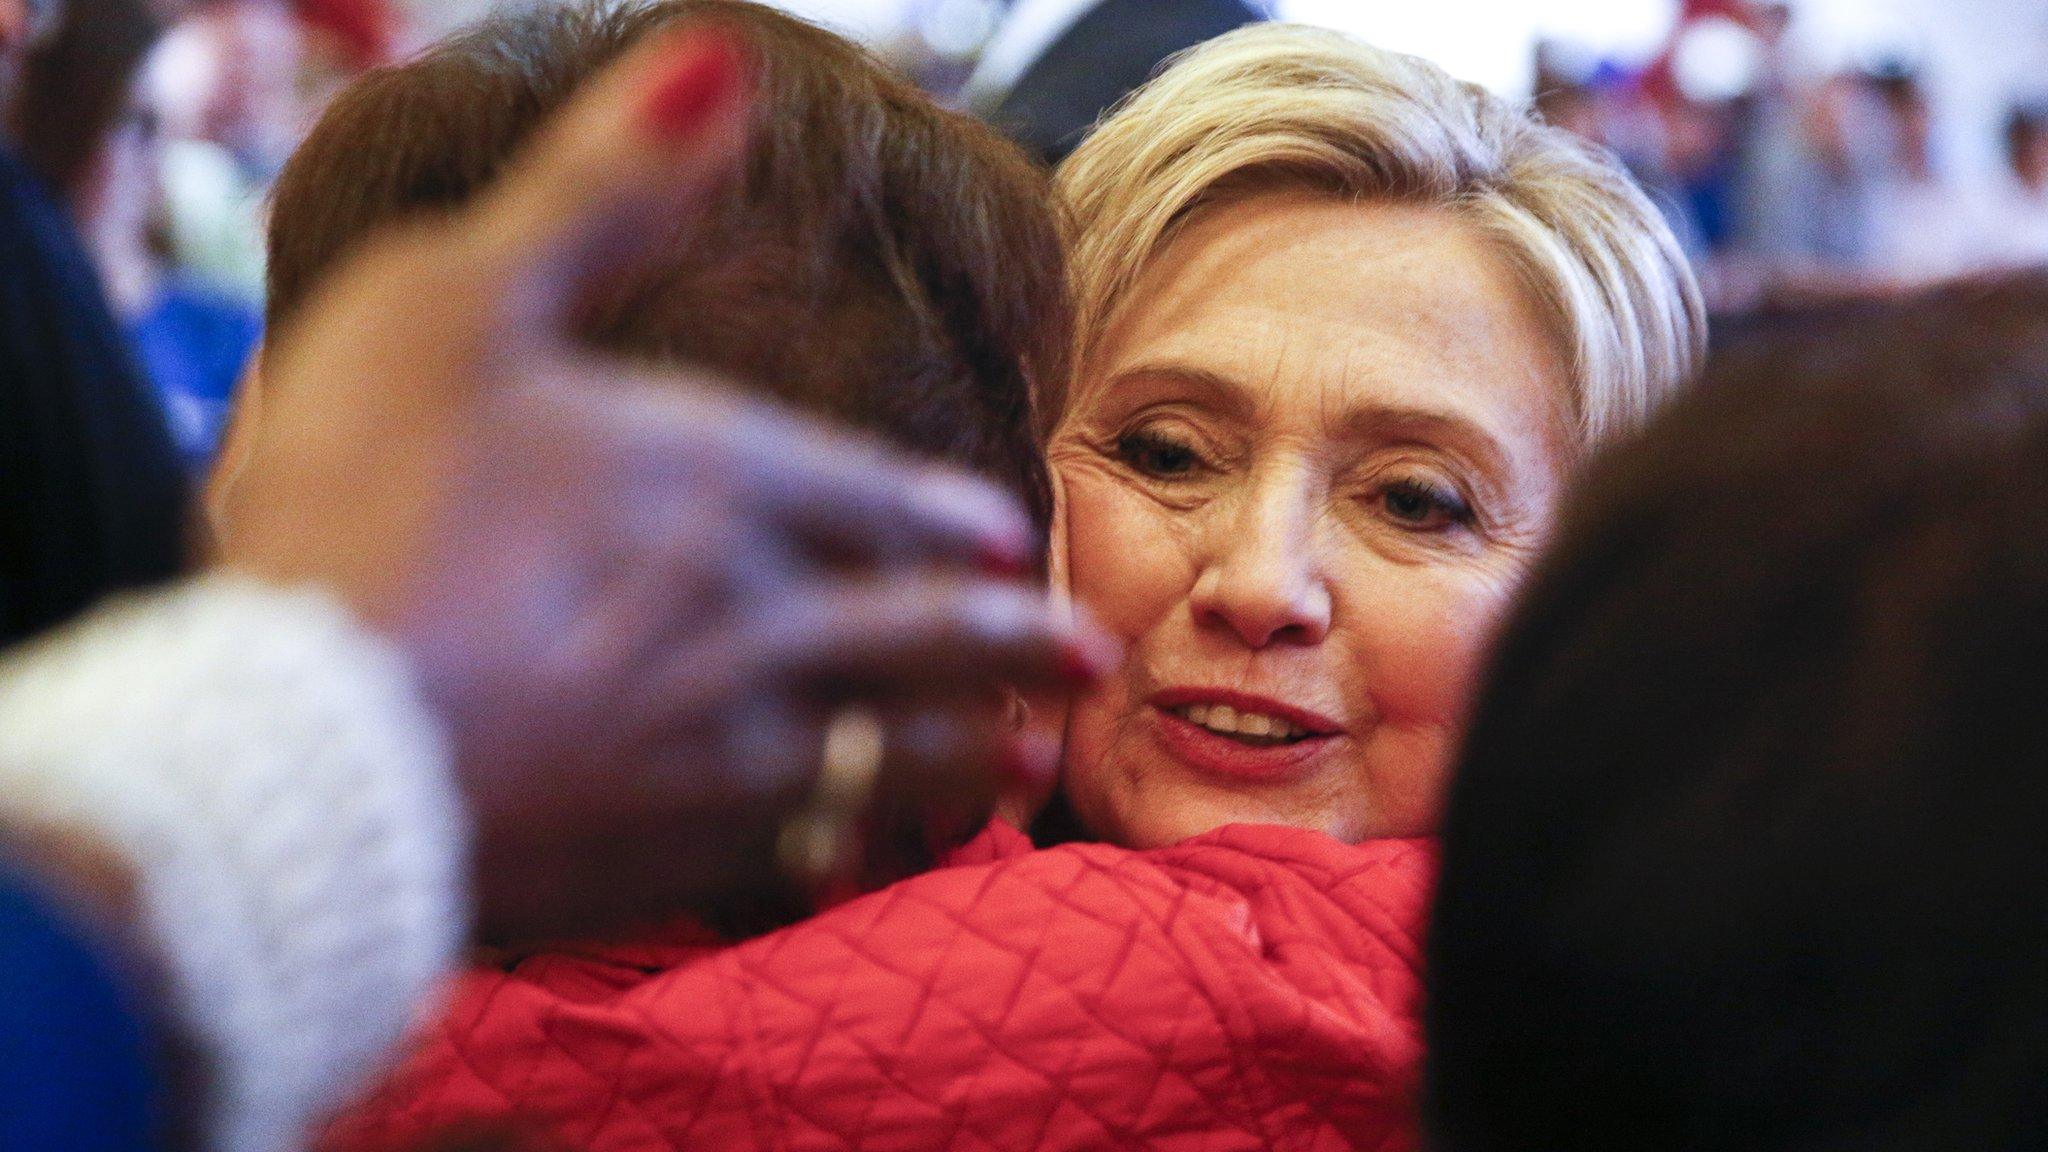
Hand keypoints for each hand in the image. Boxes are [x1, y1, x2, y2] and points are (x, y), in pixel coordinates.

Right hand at [213, 32, 1112, 939]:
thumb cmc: (363, 507)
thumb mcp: (462, 299)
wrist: (297, 750)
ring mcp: (713, 746)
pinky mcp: (658, 853)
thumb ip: (606, 188)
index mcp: (711, 478)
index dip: (936, 515)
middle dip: (1007, 645)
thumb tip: (719, 57)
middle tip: (1087, 659)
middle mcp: (746, 613)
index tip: (999, 538)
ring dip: (964, 752)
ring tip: (1026, 761)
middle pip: (914, 632)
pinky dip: (842, 843)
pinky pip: (786, 849)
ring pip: (877, 750)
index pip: (866, 494)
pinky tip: (858, 858)